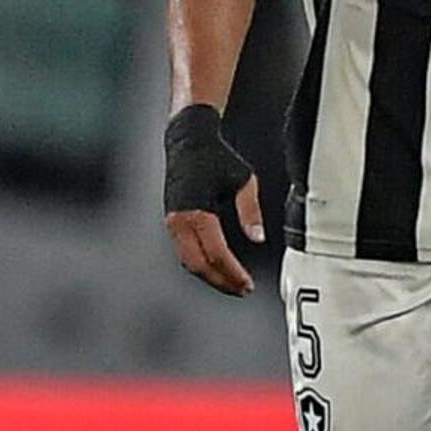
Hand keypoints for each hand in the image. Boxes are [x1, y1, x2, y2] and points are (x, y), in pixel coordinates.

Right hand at [162, 103, 263, 295]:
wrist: (188, 141)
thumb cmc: (216, 158)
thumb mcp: (243, 181)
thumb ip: (250, 211)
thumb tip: (259, 238)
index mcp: (198, 211)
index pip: (216, 254)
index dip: (232, 273)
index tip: (247, 284)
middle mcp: (180, 220)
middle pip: (198, 265)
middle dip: (221, 282)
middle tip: (242, 290)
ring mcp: (172, 222)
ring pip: (188, 262)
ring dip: (210, 276)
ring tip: (232, 283)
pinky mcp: (171, 221)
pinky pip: (184, 251)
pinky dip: (200, 264)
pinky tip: (217, 267)